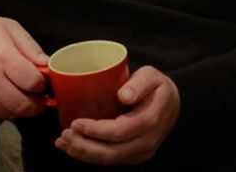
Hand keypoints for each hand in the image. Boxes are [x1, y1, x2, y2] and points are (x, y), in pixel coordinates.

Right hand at [0, 14, 48, 119]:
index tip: (44, 81)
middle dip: (38, 104)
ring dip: (22, 110)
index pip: (33, 83)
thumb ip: (31, 47)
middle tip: (41, 97)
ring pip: (9, 114)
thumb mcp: (9, 28)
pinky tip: (8, 98)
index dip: (44, 84)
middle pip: (23, 105)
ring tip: (25, 97)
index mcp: (3, 58)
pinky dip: (6, 111)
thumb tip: (47, 66)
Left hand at [55, 66, 180, 165]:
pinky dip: (90, 156)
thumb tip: (124, 95)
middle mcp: (146, 142)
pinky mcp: (133, 155)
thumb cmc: (158, 87)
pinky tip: (74, 148)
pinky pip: (110, 159)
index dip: (96, 131)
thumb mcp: (152, 76)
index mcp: (150, 121)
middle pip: (111, 151)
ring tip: (63, 142)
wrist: (172, 103)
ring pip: (109, 159)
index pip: (120, 131)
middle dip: (84, 146)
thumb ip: (139, 84)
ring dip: (83, 153)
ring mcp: (140, 152)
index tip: (76, 122)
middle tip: (64, 134)